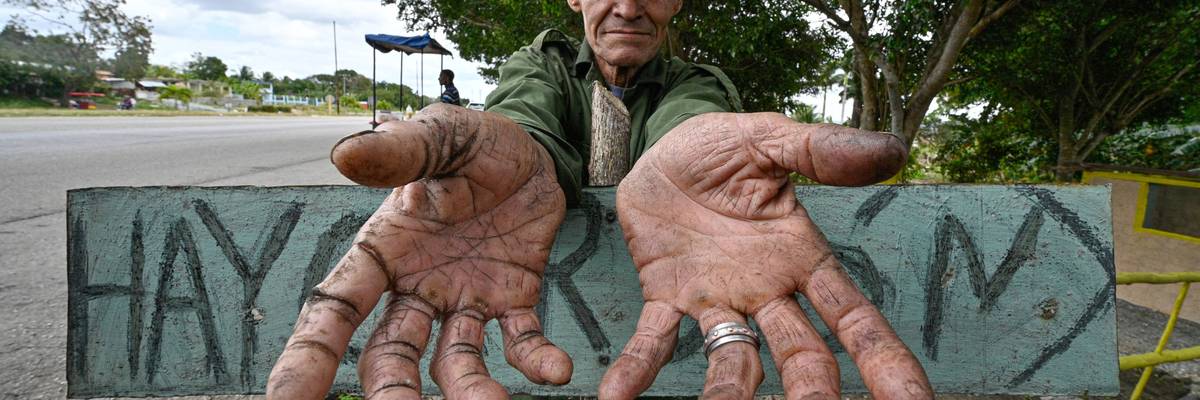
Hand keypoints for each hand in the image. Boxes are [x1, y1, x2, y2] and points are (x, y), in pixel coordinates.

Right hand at [267, 104, 572, 398]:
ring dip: (468, 390)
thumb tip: (345, 155)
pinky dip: (536, 361)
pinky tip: (557, 371)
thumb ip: (400, 151)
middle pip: (390, 354)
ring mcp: (464, 298)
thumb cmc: (474, 142)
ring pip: (453, 362)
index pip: (334, 309)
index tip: (286, 399)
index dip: (308, 355)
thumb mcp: (441, 136)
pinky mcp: (513, 300)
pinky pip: (520, 341)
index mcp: (385, 250)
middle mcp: (417, 286)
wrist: (534, 148)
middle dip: (392, 391)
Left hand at [599, 113, 931, 398]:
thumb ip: (821, 150)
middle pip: (800, 353)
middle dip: (811, 389)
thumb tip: (891, 151)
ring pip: (732, 360)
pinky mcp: (664, 296)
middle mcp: (764, 291)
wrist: (658, 146)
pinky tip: (616, 397)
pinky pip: (652, 340)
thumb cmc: (721, 148)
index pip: (854, 319)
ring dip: (728, 393)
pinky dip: (636, 369)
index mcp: (801, 259)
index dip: (884, 360)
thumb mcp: (769, 139)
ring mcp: (714, 299)